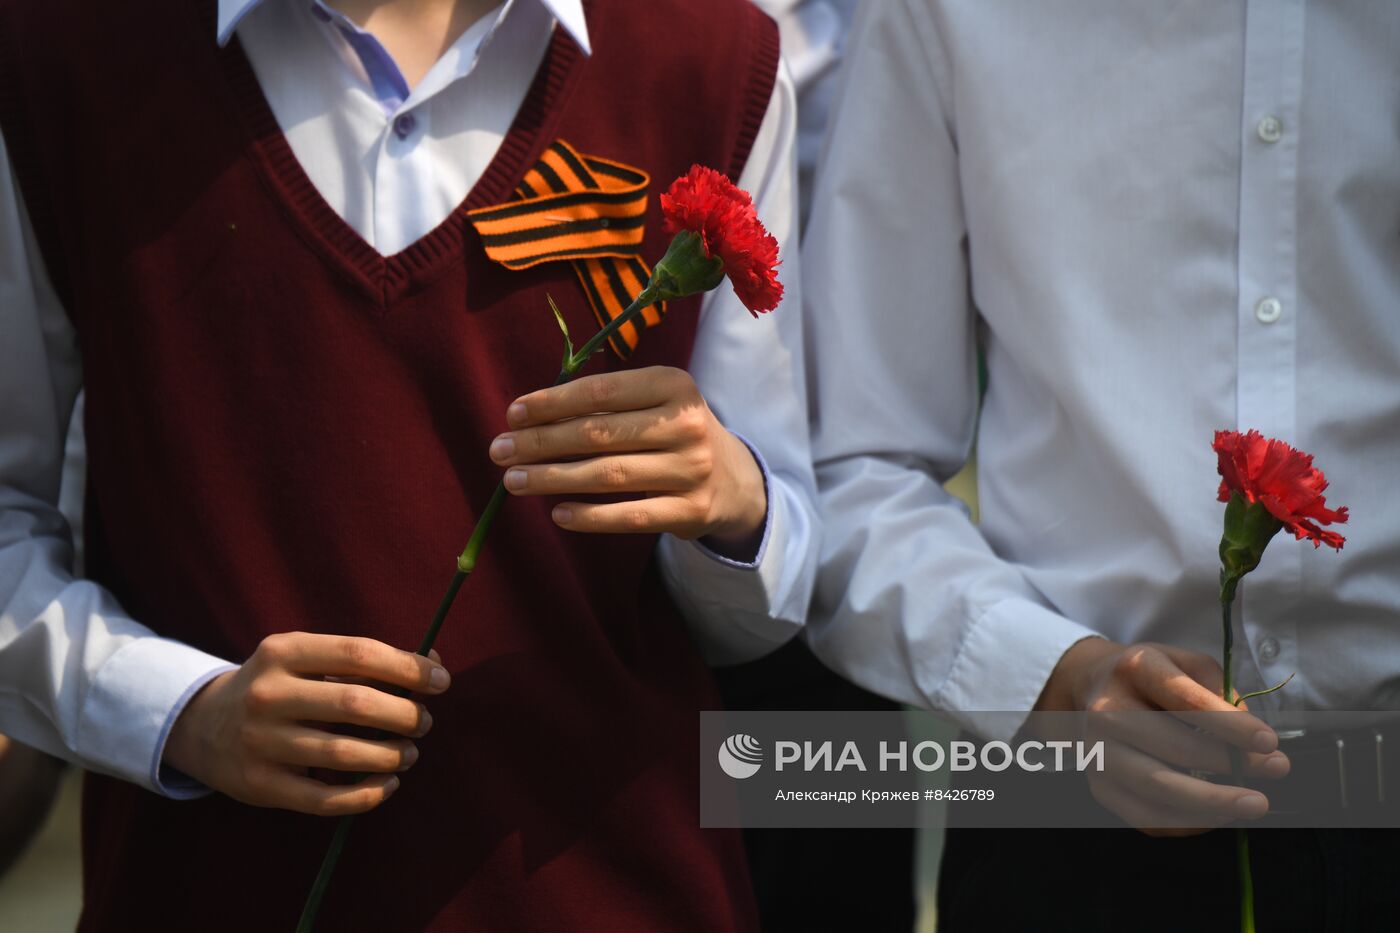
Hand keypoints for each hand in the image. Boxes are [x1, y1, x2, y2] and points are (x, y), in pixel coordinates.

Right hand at [163, 633, 449, 815]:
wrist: (203, 725)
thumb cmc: (279, 686)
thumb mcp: (306, 658)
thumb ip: (364, 660)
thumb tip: (434, 663)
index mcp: (283, 651)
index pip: (358, 653)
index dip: (408, 668)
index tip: (441, 681)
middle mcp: (267, 694)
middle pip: (355, 704)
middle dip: (405, 715)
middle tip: (424, 722)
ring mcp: (260, 742)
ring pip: (343, 754)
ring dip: (391, 756)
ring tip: (409, 753)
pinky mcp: (259, 785)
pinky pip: (325, 799)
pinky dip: (367, 795)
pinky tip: (387, 784)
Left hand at [489, 367, 766, 550]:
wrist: (734, 479)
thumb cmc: (672, 433)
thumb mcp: (653, 403)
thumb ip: (605, 405)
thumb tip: (528, 419)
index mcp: (674, 385)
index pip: (601, 392)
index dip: (552, 403)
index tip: (512, 414)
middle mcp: (686, 425)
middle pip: (599, 434)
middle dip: (541, 442)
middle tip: (499, 450)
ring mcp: (691, 470)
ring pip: (609, 475)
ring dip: (553, 478)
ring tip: (514, 481)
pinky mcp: (691, 512)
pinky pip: (630, 516)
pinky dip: (590, 516)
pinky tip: (557, 513)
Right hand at [1035, 638, 1289, 835]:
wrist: (1095, 689)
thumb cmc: (1154, 677)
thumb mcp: (1187, 664)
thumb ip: (1220, 692)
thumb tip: (1249, 740)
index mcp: (1134, 669)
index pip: (1184, 700)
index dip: (1230, 724)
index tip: (1269, 742)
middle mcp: (1106, 710)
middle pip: (1173, 748)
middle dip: (1230, 765)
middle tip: (1278, 770)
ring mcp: (1098, 751)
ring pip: (1158, 788)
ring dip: (1213, 803)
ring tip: (1253, 803)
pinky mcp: (1099, 786)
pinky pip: (1146, 817)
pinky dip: (1189, 823)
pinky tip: (1218, 815)